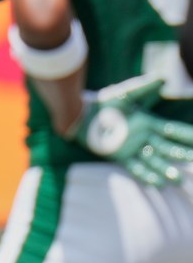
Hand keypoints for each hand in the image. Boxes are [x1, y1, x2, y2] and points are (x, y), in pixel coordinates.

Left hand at [73, 75, 192, 186]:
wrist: (81, 116)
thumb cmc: (103, 103)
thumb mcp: (124, 94)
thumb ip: (143, 87)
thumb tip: (164, 79)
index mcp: (148, 123)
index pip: (172, 131)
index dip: (186, 136)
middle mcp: (143, 137)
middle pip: (167, 148)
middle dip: (181, 155)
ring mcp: (133, 148)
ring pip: (155, 161)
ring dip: (166, 170)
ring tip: (179, 179)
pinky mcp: (120, 157)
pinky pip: (137, 168)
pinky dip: (147, 176)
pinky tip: (159, 183)